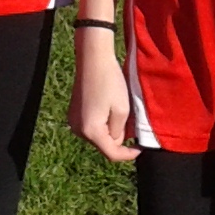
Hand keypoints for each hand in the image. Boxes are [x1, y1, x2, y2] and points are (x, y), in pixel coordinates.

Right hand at [70, 31, 139, 161]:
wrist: (93, 59)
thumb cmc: (110, 82)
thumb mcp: (122, 110)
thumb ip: (121, 131)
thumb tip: (117, 140)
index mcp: (91, 131)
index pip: (112, 153)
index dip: (128, 154)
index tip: (141, 148)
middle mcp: (78, 130)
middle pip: (104, 145)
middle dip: (119, 138)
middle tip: (131, 122)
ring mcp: (74, 121)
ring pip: (98, 136)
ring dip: (110, 129)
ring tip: (120, 111)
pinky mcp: (74, 113)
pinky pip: (92, 126)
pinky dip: (102, 123)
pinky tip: (108, 107)